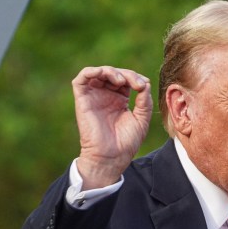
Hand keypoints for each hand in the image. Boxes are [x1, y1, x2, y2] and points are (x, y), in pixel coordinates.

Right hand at [72, 66, 152, 188]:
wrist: (111, 157)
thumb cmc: (126, 142)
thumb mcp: (142, 119)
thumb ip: (145, 100)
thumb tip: (145, 82)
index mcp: (120, 100)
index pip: (127, 79)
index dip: (136, 78)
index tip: (144, 86)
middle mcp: (106, 96)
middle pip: (115, 73)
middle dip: (127, 74)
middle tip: (137, 84)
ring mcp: (94, 97)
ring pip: (99, 72)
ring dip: (111, 71)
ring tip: (121, 81)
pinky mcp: (83, 99)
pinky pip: (82, 78)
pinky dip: (92, 71)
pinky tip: (104, 75)